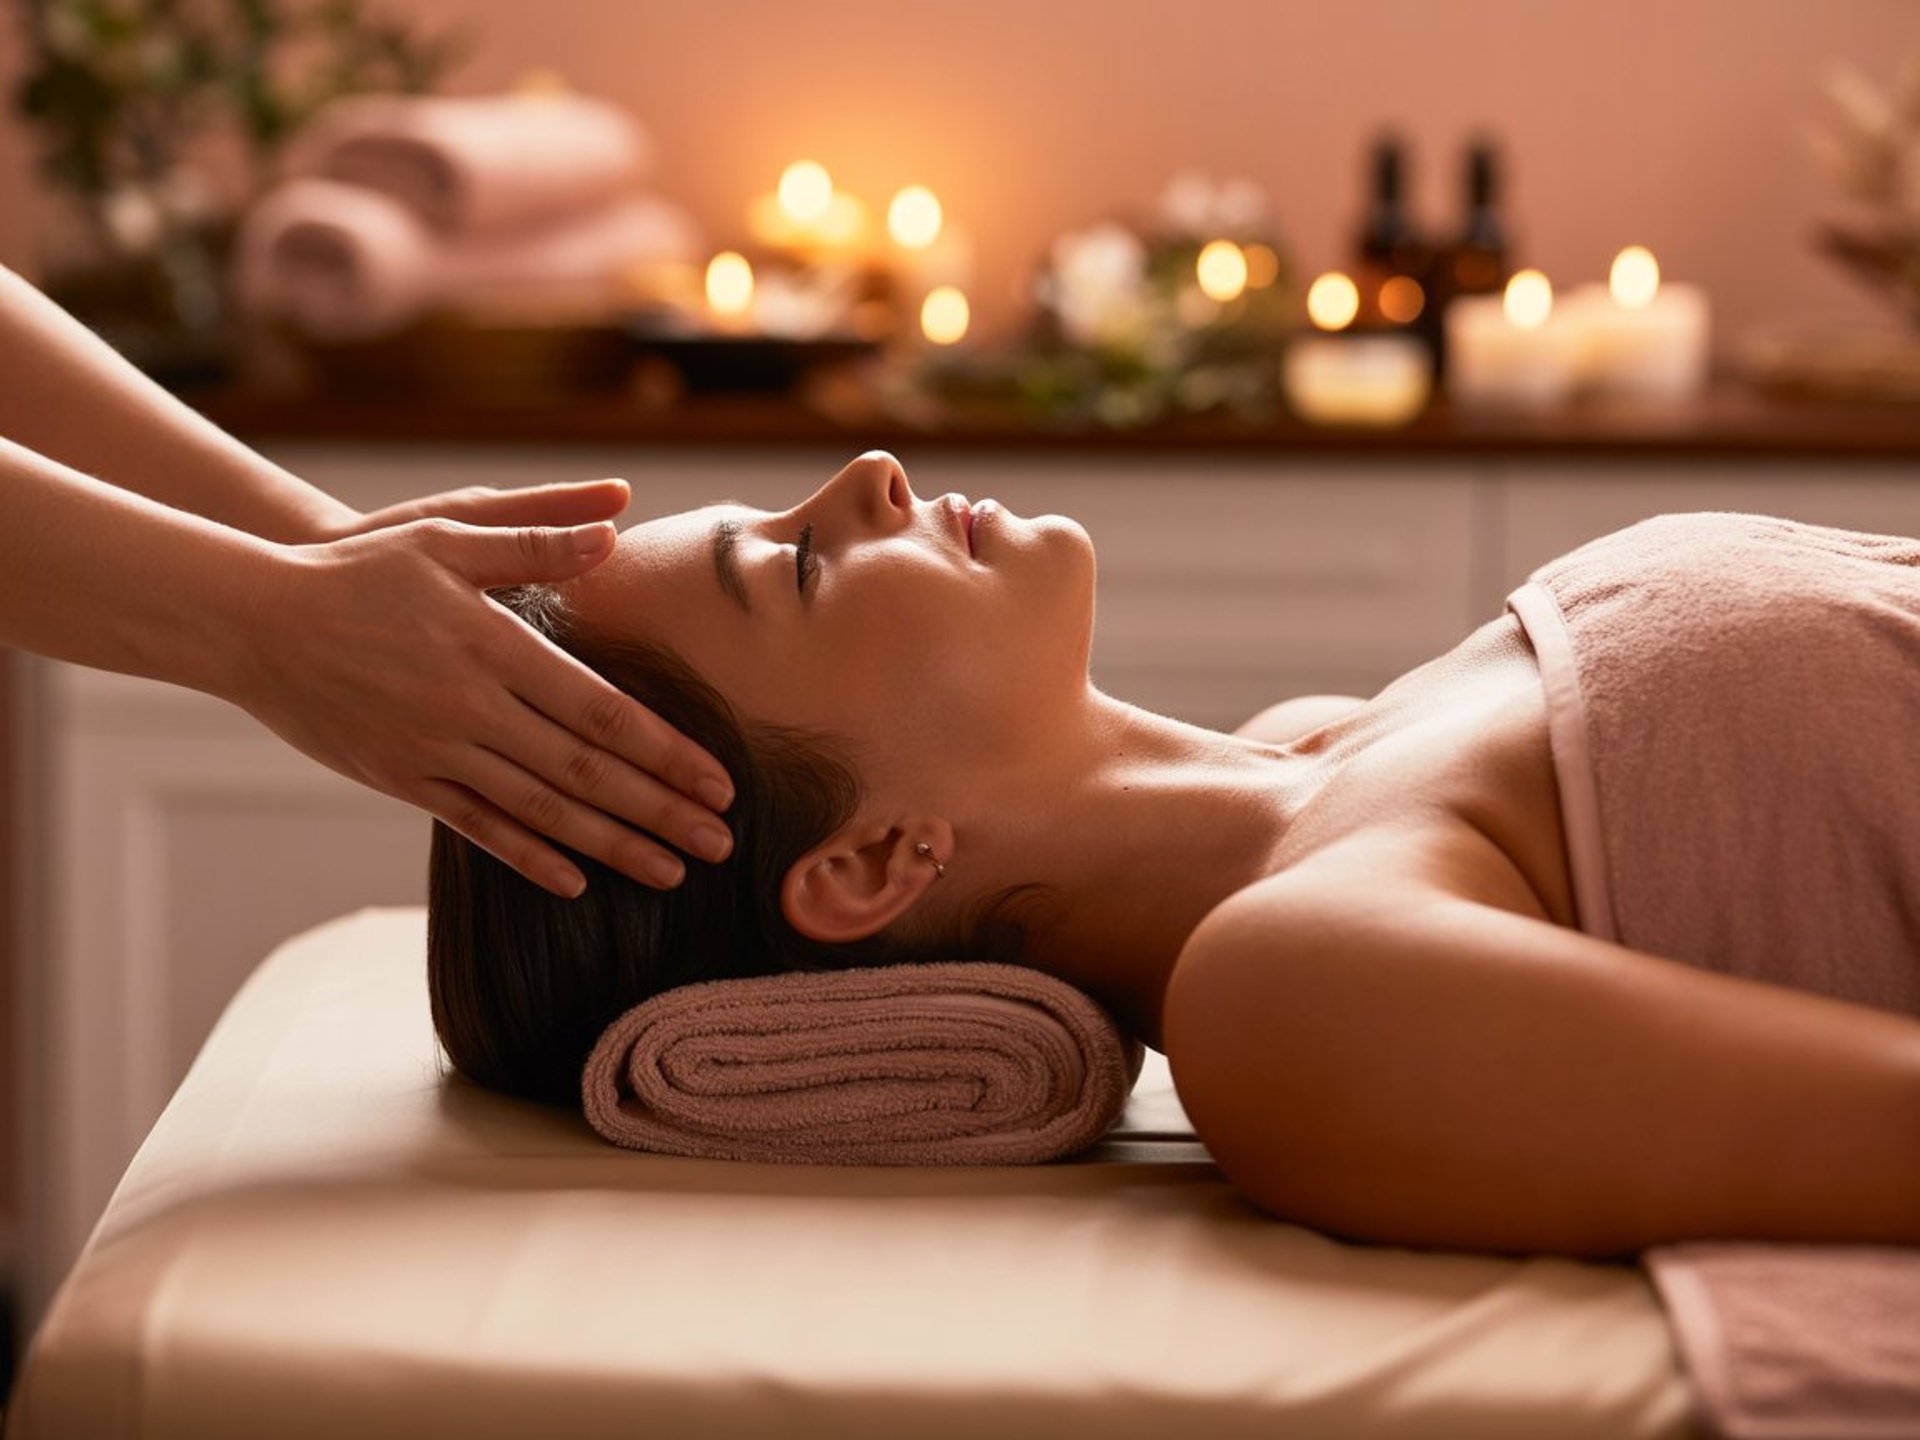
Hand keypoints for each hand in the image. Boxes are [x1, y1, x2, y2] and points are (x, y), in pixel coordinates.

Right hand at [234, 489, 734, 896]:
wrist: (252, 620)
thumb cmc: (360, 567)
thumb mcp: (446, 532)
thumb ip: (535, 535)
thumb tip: (615, 522)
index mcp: (494, 646)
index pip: (601, 712)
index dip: (667, 753)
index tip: (719, 783)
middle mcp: (470, 708)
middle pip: (585, 773)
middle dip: (660, 811)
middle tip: (721, 845)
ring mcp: (433, 751)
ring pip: (541, 811)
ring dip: (613, 845)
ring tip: (671, 872)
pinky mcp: (401, 779)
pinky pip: (478, 827)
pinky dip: (530, 856)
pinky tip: (577, 881)